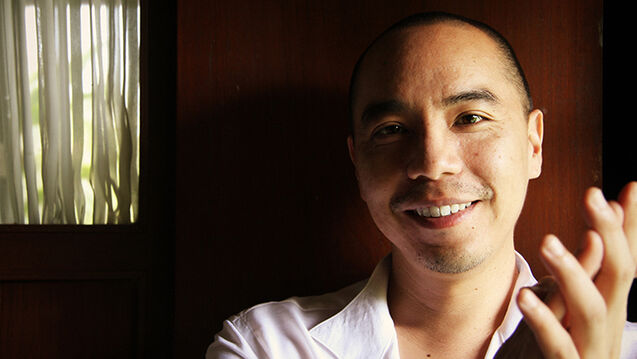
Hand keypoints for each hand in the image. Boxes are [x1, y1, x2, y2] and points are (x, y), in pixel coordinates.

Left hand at [515, 182, 636, 357]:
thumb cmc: (552, 347)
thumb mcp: (565, 305)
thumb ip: (580, 274)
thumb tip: (593, 236)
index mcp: (606, 307)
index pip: (624, 260)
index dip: (627, 226)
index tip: (626, 189)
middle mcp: (606, 326)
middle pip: (619, 275)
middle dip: (609, 233)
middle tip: (590, 196)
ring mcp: (590, 349)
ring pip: (593, 309)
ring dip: (573, 272)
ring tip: (548, 243)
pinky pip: (559, 346)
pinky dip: (544, 320)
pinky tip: (525, 296)